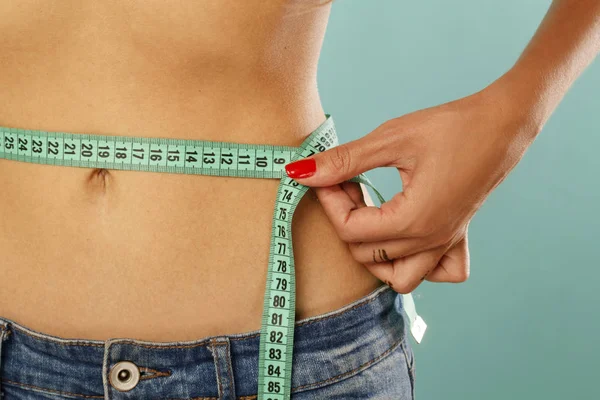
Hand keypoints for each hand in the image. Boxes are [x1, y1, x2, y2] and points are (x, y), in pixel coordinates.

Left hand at [284, 80, 537, 293]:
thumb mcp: (391, 138)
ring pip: (398, 276)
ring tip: (370, 212)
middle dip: (345, 218)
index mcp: (413, 220)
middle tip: (346, 183)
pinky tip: (407, 234)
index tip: (325, 175)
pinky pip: (437, 271)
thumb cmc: (451, 126)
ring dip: (374, 253)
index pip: (350, 230)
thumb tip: (299, 172)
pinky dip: (417, 265)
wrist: (504, 122)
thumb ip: (344, 160)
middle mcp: (430, 241)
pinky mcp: (457, 235)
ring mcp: (446, 243)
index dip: (328, 202)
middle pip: (366, 254)